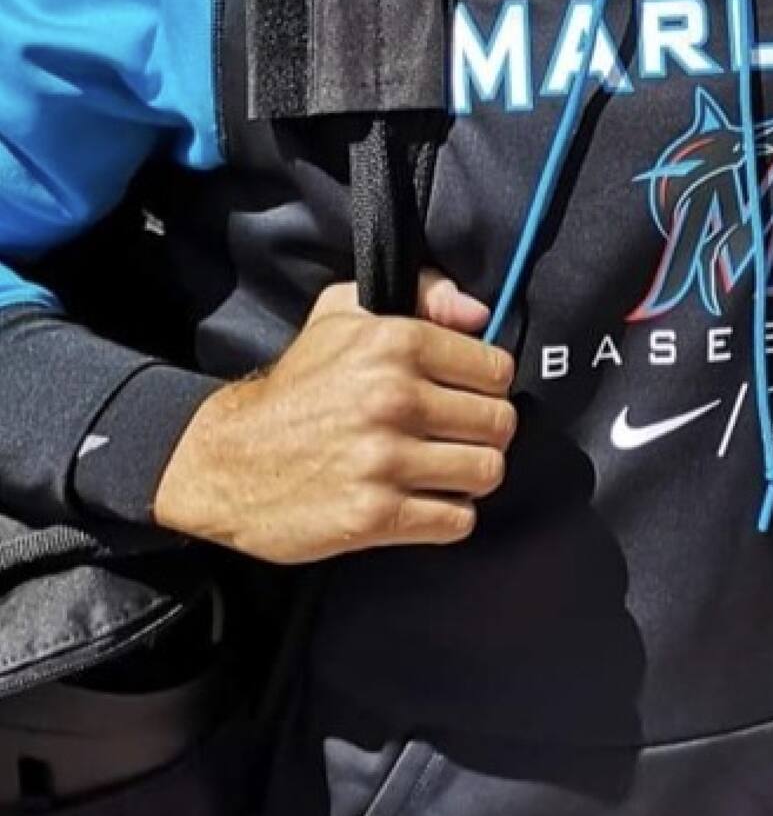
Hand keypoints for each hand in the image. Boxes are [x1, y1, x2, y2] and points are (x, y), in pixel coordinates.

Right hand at [153, 271, 513, 563]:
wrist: (229, 459)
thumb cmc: (297, 385)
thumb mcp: (344, 313)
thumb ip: (422, 295)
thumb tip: (480, 314)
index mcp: (394, 342)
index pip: (496, 368)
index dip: (488, 383)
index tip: (468, 394)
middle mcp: (394, 397)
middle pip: (500, 423)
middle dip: (486, 431)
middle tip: (458, 436)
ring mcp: (385, 460)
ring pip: (487, 472)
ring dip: (472, 475)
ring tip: (444, 468)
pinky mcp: (375, 515)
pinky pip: (457, 520)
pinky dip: (449, 515)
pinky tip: (424, 500)